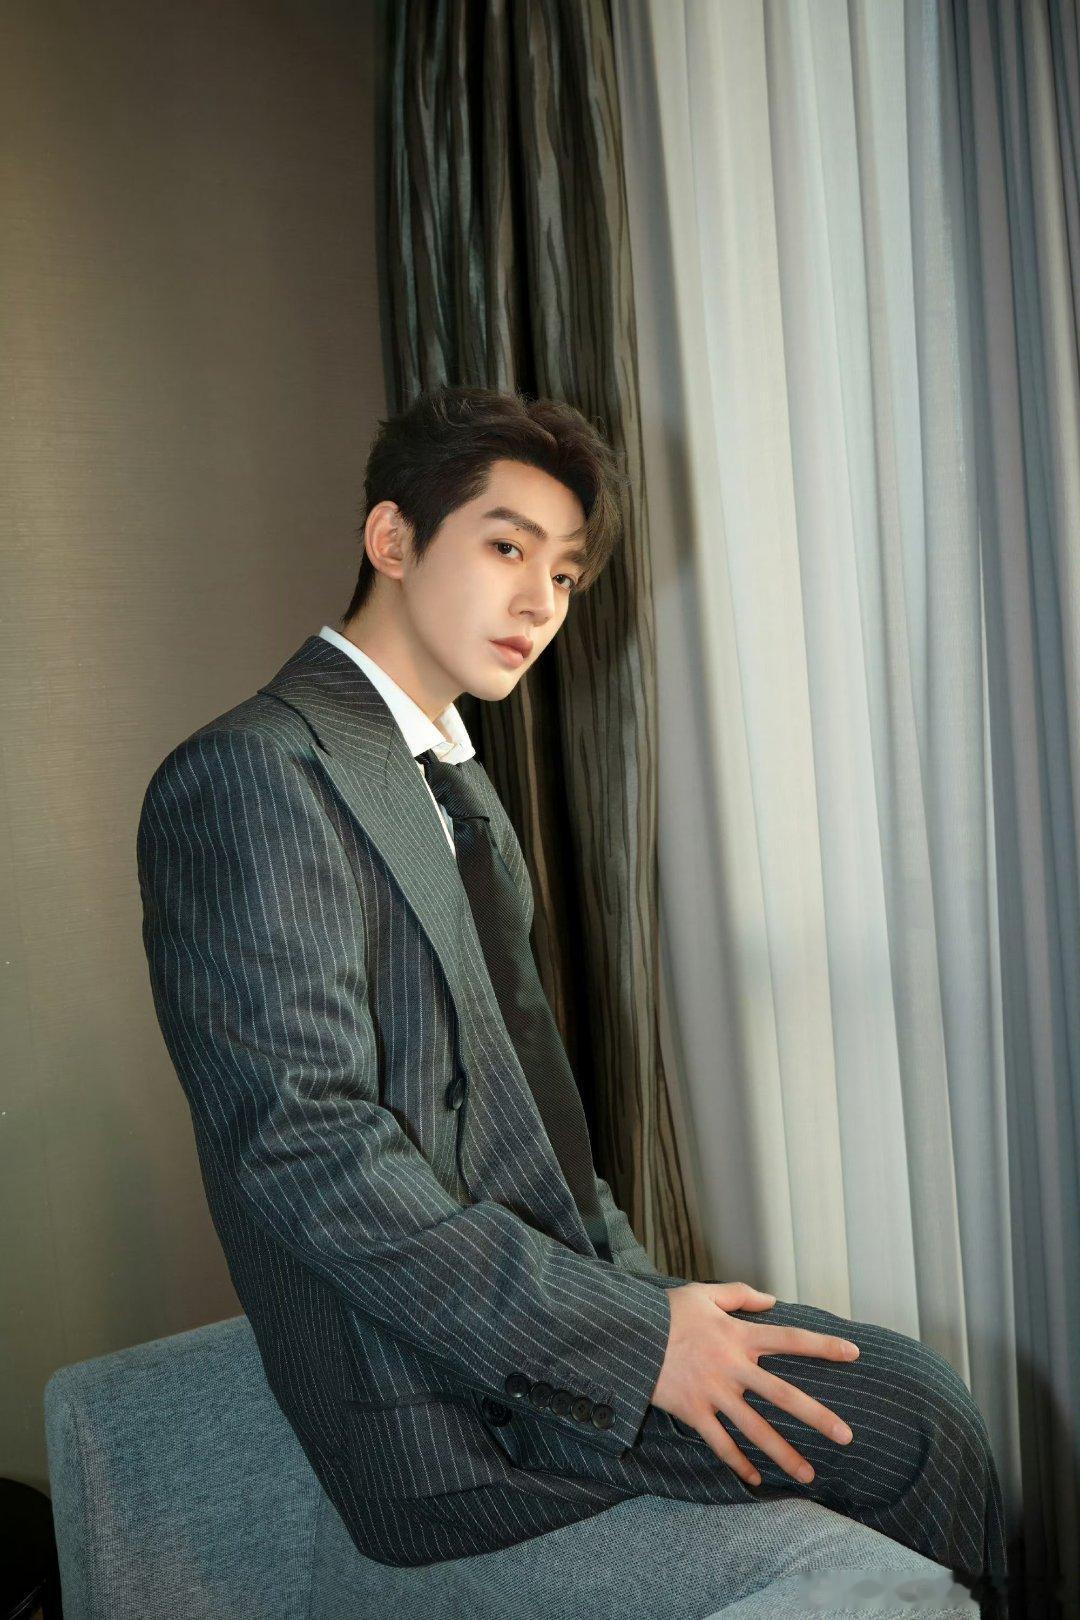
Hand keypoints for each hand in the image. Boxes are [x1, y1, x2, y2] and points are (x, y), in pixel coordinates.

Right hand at [650, 1281, 859, 1488]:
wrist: (627, 1333)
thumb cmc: (666, 1312)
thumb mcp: (703, 1293)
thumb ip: (740, 1295)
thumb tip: (772, 1299)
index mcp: (739, 1335)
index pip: (790, 1339)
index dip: (823, 1345)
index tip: (854, 1352)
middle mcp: (733, 1367)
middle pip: (783, 1395)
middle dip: (817, 1417)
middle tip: (847, 1437)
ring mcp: (714, 1393)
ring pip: (756, 1429)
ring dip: (784, 1453)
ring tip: (809, 1475)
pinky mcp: (693, 1412)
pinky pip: (720, 1443)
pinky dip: (738, 1463)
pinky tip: (756, 1480)